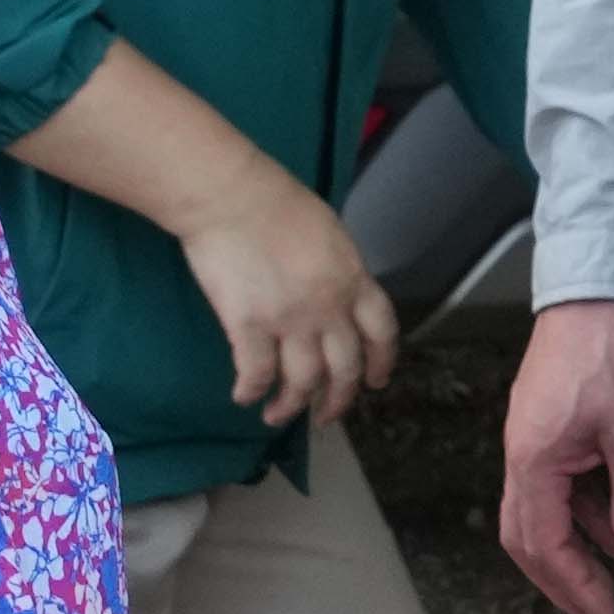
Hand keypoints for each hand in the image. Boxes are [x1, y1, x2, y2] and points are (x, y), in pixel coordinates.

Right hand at [177, 170, 393, 428]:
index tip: (376, 382)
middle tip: (325, 417)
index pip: (382, 332)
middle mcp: (329, 308)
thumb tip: (337, 296)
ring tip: (277, 416)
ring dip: (291, 406)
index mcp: (353, 280)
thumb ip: (339, 272)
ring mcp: (290, 321)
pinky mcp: (250, 327)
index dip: (382, 362)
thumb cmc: (277, 201)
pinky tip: (245, 396)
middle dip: (337, 401)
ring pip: (302, 382)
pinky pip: (256, 373)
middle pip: (344, 369)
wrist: (232, 196)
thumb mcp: (330, 233)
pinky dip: (251, 390)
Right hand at [501, 295, 613, 613]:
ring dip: (577, 539)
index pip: (541, 544)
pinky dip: (584, 506)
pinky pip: (557, 480)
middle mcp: (522, 454)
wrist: (599, 287)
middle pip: (527, 534)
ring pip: (542, 508)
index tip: (604, 611)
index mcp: (534, 462)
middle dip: (561, 576)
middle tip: (596, 606)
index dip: (572, 584)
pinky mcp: (548, 421)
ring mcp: (532, 437)